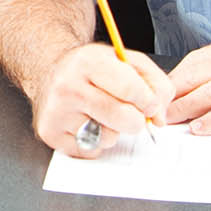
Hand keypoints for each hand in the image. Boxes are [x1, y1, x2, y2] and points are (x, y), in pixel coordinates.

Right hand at [35, 42, 172, 157]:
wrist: (50, 72)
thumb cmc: (90, 68)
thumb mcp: (125, 60)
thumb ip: (154, 82)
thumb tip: (159, 117)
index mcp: (87, 62)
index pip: (130, 89)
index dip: (149, 101)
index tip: (150, 104)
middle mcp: (68, 86)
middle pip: (124, 118)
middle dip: (136, 119)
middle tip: (129, 111)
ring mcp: (57, 113)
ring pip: (108, 137)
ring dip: (113, 130)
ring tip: (100, 113)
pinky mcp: (52, 134)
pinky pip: (92, 150)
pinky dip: (96, 141)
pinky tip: (86, 123)